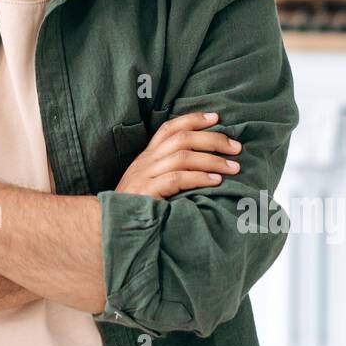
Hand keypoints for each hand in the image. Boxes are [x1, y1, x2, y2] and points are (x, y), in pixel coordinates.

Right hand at [115, 111, 242, 199]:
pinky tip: (216, 182)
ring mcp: (144, 177)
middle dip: (213, 139)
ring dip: (212, 160)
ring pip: (182, 156)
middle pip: (181, 139)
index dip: (193, 119)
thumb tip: (202, 167)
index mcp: (146, 158)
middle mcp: (145, 163)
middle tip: (236, 147)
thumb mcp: (150, 185)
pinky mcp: (146, 194)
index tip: (217, 118)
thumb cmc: (135, 210)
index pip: (169, 128)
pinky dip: (199, 178)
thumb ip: (168, 174)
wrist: (108, 228)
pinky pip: (176, 179)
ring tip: (234, 168)